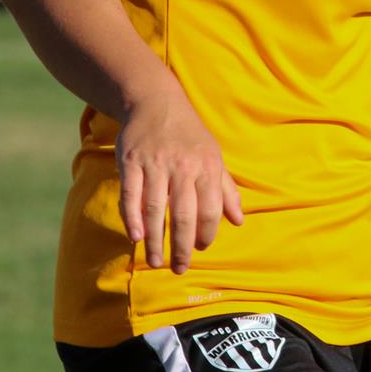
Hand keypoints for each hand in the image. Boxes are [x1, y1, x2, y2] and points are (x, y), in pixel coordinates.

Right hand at [116, 92, 244, 273]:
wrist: (157, 103)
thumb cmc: (190, 136)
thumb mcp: (214, 157)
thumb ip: (226, 190)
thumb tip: (239, 221)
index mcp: (207, 167)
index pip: (210, 209)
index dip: (207, 232)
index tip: (201, 248)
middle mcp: (183, 167)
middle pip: (183, 215)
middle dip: (181, 246)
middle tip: (179, 269)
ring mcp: (155, 165)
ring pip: (155, 210)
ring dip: (155, 240)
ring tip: (156, 262)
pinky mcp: (131, 162)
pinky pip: (131, 195)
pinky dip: (132, 218)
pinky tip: (135, 238)